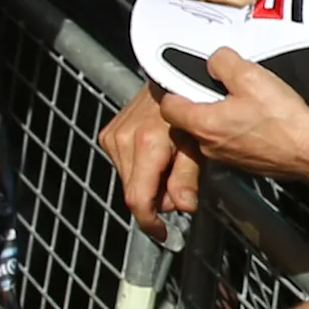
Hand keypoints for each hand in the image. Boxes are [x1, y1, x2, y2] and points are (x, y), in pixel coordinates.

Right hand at [99, 87, 203, 238]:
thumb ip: (187, 177)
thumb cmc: (191, 104)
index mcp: (147, 143)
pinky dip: (139, 168)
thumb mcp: (198, 143)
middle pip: (133, 191)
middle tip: (178, 187)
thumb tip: (183, 206)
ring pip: (127, 179)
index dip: (149, 222)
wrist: (173, 76)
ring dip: (147, 182)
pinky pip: (123, 163)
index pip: (138, 198)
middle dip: (155, 198)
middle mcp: (124, 139)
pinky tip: (156, 156)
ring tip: (170, 165)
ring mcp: (114, 135)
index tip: (161, 232)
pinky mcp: (110, 132)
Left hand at [159, 47, 308, 182]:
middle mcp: (210, 145)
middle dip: (200, 100)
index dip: (173, 88)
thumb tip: (215, 61)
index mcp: (204, 124)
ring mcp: (227, 156)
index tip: (183, 78)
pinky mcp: (244, 162)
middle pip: (189, 118)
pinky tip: (259, 118)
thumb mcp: (250, 75)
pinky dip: (238, 128)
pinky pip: (231, 140)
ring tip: (246, 101)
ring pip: (211, 130)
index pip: (168, 106)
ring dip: (221, 114)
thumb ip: (223, 62)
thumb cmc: (284, 120)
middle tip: (222, 86)